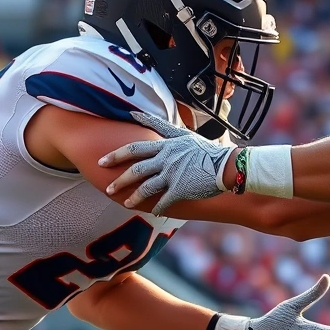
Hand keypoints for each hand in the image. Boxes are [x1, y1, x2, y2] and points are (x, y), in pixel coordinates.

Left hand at [99, 112, 232, 213]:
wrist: (227, 165)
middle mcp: (166, 159)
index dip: (118, 153)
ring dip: (133, 196)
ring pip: (145, 186)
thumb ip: (162, 127)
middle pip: (135, 168)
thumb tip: (141, 117)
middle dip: (119, 178)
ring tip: (125, 203)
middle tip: (107, 186)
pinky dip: (156, 207)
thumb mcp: (184, 134)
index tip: (103, 159)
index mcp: (166, 145)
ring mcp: (172, 174)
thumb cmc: (207, 150)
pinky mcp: (180, 189)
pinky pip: (163, 200)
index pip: (136, 148)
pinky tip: (152, 212)